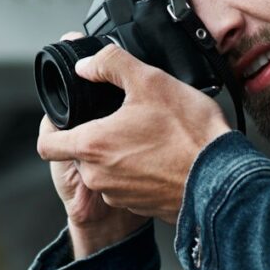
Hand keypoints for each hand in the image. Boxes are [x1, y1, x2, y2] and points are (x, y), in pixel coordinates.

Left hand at [35, 41, 231, 224]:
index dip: (51, 128)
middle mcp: (100, 176)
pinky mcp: (141, 206)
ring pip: (105, 170)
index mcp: (93, 145)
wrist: (222, 179)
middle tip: (125, 118)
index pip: (47, 145)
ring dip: (119, 154)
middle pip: (81, 154)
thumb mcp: (150, 81)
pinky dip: (139, 171)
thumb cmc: (189, 134)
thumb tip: (86, 63)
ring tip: (149, 136)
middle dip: (97, 136)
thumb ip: (110, 64)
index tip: (67, 119)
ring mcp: (120, 195)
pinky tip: (162, 156)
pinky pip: (128, 186)